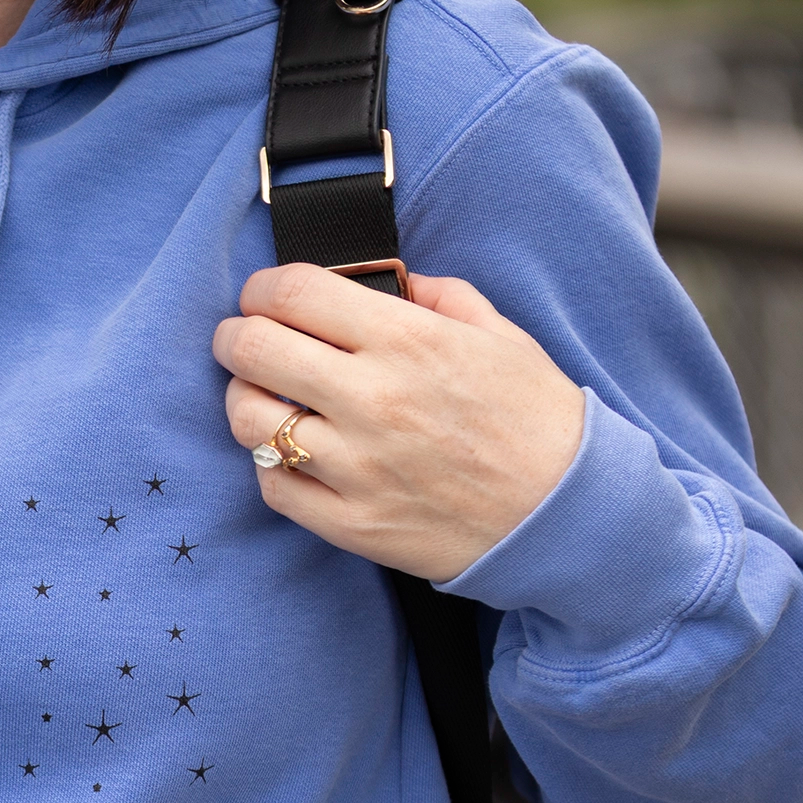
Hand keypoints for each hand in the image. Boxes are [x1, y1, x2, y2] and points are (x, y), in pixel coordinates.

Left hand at [212, 266, 585, 582]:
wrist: (567, 516)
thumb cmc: (538, 421)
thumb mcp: (500, 336)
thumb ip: (438, 296)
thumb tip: (387, 280)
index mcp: (408, 341)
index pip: (292, 293)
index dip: (261, 288)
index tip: (259, 296)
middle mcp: (374, 399)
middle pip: (254, 349)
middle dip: (234, 336)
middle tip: (240, 339)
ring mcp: (357, 467)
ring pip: (249, 419)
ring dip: (244, 399)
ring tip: (263, 397)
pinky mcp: (350, 522)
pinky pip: (272, 483)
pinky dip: (270, 463)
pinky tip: (292, 452)